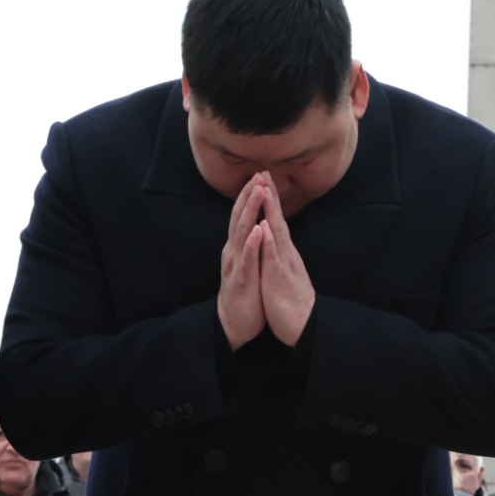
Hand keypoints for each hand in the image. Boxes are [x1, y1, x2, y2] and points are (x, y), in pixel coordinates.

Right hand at [218, 175, 268, 349]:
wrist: (235, 321)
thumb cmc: (245, 290)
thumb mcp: (247, 262)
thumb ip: (249, 242)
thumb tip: (256, 222)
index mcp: (238, 246)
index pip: (243, 215)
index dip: (250, 195)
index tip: (260, 174)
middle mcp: (234, 250)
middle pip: (240, 217)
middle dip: (249, 195)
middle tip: (258, 174)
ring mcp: (236, 264)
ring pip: (242, 233)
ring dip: (250, 211)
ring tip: (258, 192)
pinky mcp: (241, 279)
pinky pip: (247, 259)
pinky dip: (251, 243)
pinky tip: (257, 230)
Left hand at [250, 180, 315, 346]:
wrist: (303, 326)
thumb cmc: (291, 302)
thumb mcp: (283, 273)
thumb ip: (280, 256)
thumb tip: (275, 241)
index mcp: (284, 254)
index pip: (276, 222)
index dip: (270, 201)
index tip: (264, 179)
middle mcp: (286, 254)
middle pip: (278, 220)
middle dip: (271, 197)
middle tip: (265, 172)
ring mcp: (284, 265)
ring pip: (277, 234)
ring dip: (270, 211)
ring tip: (265, 190)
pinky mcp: (279, 279)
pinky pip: (274, 259)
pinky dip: (269, 242)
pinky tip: (264, 228)